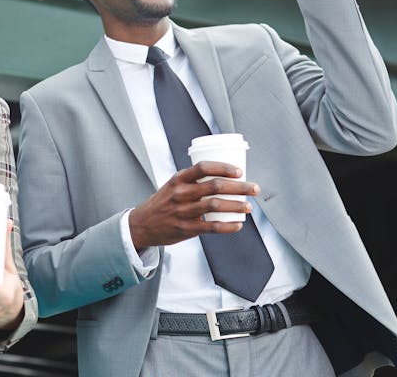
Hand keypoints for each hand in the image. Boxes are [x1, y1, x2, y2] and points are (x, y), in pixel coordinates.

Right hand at [128, 161, 259, 250]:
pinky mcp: (186, 229)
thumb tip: (224, 178)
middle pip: (215, 186)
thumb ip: (193, 181)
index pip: (203, 167)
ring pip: (216, 205)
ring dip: (236, 206)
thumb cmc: (163, 203)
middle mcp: (180, 193)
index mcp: (178, 179)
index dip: (224, 167)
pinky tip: (238, 224)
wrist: (143, 224)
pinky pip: (212, 227)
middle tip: (254, 188)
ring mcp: (183, 212)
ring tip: (248, 207)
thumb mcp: (173, 185)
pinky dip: (228, 226)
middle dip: (239, 187)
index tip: (239, 171)